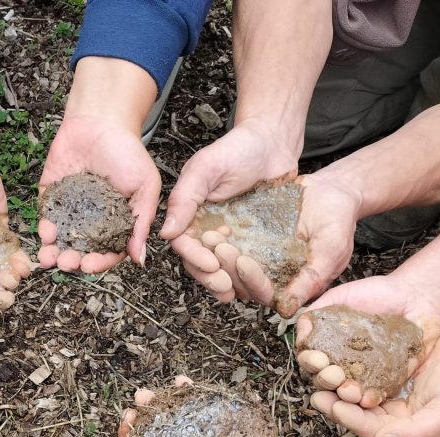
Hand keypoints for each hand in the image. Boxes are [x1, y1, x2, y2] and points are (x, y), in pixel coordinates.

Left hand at [37, 114, 159, 272]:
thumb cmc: (128, 152)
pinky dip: (43, 227)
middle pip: (79, 250)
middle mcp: (91, 221)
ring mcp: (69, 209)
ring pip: (59, 239)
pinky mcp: (50, 195)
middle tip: (66, 263)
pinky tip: (45, 231)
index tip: (90, 266)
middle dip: (71, 261)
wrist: (102, 120)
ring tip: (49, 257)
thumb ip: (141, 224)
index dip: (98, 263)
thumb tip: (139, 260)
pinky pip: (45, 216)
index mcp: (115, 223)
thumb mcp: (145, 188)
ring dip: (53, 251)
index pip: (106, 252)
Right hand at [160, 120, 298, 302]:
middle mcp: (206, 227)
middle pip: (199, 262)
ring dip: (225, 282)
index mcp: (190, 214)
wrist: (274, 142)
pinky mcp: (251, 239)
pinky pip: (245, 262)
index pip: (184, 244)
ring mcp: (229, 235)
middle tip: (224, 286)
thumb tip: (166, 232)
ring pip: (220, 267)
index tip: (210, 264)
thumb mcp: (204, 169)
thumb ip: (184, 199)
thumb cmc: (238, 149)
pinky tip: (252, 284)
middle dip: (209, 277)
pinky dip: (246, 276)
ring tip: (234, 292)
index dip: (194, 258)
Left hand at [201, 172, 360, 315]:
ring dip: (219, 255)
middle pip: (243, 282)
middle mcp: (271, 276)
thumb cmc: (338, 223)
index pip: (265, 294)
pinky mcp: (250, 242)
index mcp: (291, 286)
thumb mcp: (331, 251)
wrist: (331, 193)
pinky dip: (222, 238)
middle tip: (219, 247)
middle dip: (229, 266)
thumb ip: (311, 279)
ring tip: (211, 237)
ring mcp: (259, 259)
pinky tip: (214, 226)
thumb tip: (287, 309)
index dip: (252, 281)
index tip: (243, 262)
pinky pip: (232, 244)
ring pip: (232, 266)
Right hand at [295, 275, 439, 407]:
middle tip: (333, 373)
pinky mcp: (387, 382)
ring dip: (344, 394)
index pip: (310, 361)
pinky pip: (377, 395)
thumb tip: (300, 331)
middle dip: (325, 380)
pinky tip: (369, 398)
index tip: (316, 357)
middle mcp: (342, 363)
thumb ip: (316, 311)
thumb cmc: (377, 294)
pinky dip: (371, 399)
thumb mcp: (340, 296)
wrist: (416, 297)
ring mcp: (365, 375)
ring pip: (348, 392)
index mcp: (327, 346)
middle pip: (325, 381)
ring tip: (349, 390)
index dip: (310, 362)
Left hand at [308, 322, 439, 436]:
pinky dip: (354, 372)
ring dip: (341, 389)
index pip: (373, 430)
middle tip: (316, 393)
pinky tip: (337, 361)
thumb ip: (419, 431)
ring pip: (361, 396)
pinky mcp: (395, 377)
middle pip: (361, 414)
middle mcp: (400, 418)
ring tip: (320, 378)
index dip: (351, 419)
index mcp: (411, 433)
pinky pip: (369, 377)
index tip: (333, 405)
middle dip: (338, 405)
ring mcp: (397, 397)